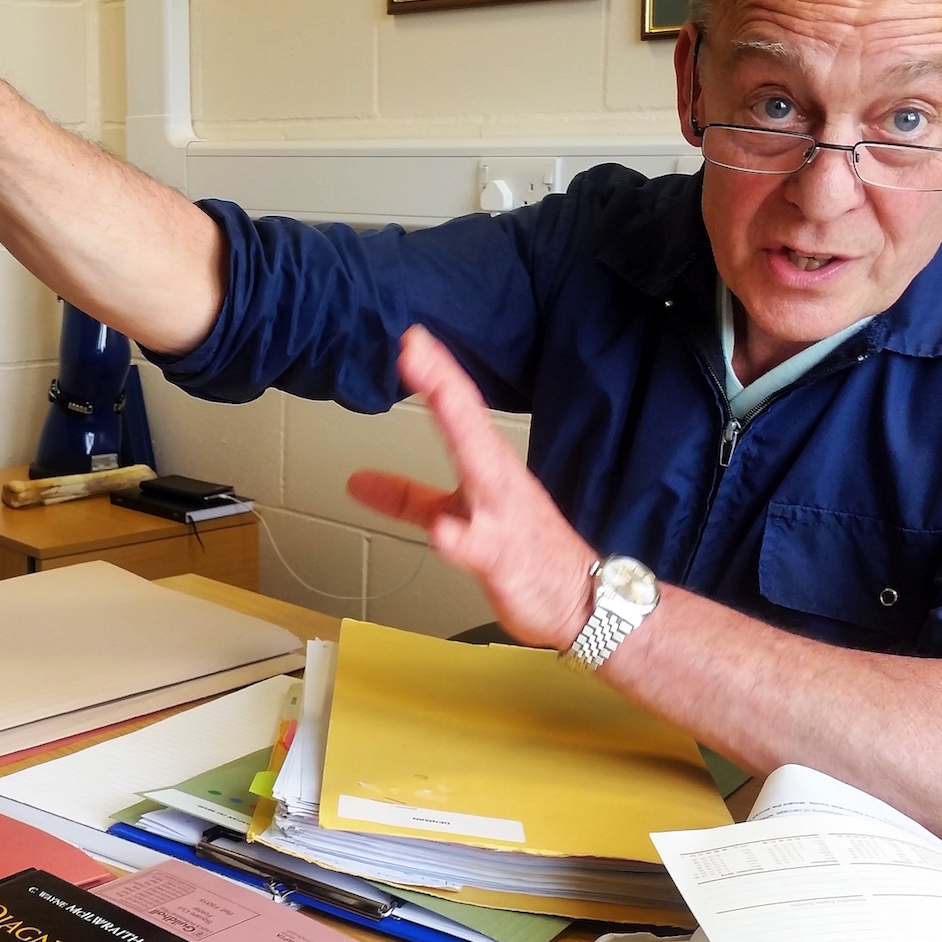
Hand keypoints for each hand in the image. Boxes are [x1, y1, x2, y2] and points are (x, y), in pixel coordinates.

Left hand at [347, 326, 597, 650]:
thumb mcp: (456, 519)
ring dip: (460, 437)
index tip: (412, 339)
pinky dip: (460, 538)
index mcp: (489, 468)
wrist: (582, 602)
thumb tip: (358, 481)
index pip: (460, 411)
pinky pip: (479, 548)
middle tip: (416, 349)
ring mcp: (503, 519)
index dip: (437, 374)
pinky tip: (442, 531)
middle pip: (469, 427)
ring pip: (480, 473)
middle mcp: (498, 483)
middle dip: (444, 386)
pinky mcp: (503, 560)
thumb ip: (408, 499)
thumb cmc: (525, 554)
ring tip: (437, 405)